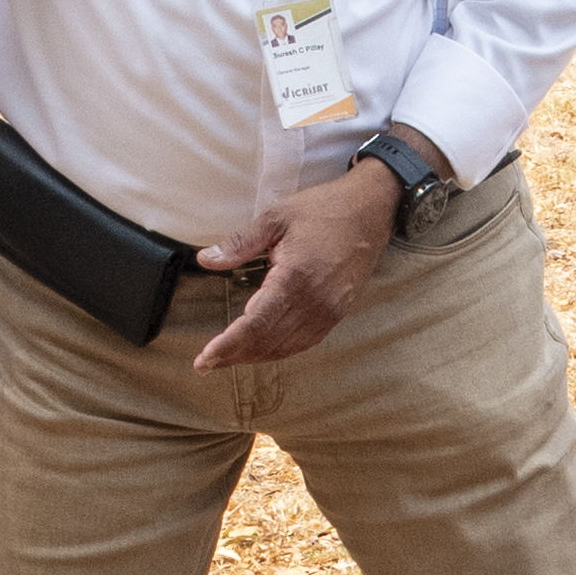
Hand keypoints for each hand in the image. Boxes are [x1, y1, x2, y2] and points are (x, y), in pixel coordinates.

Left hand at [195, 159, 396, 370]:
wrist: (370, 212)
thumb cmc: (323, 210)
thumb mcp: (275, 218)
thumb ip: (239, 243)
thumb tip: (205, 259)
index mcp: (295, 277)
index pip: (256, 323)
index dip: (229, 344)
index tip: (205, 357)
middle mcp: (314, 301)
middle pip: (267, 341)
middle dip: (234, 355)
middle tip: (206, 363)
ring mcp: (328, 310)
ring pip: (286, 347)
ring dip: (255, 357)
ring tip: (227, 360)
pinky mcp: (337, 313)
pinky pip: (304, 342)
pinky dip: (280, 351)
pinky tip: (262, 350)